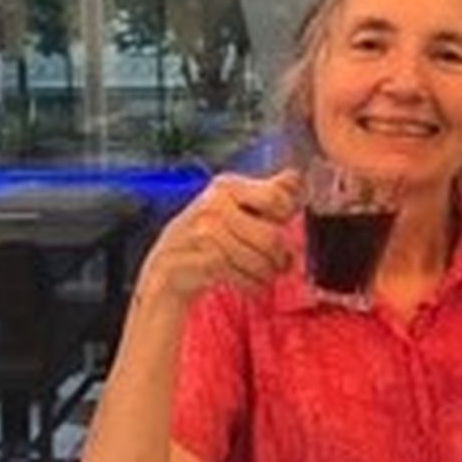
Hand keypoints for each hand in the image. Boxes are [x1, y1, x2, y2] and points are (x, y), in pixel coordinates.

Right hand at [137, 168, 300, 307]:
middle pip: (271, 235)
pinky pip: (243, 276)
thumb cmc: (206, 237)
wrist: (165, 270)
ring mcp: (203, 233)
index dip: (286, 215)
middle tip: (281, 264)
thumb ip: (267, 191)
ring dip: (267, 274)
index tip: (281, 226)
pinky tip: (250, 285)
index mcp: (226, 186)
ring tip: (264, 276)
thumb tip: (296, 175)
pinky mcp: (199, 261)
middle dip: (280, 256)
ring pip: (259, 259)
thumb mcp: (234, 207)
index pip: (277, 196)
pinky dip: (252, 285)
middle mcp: (213, 205)